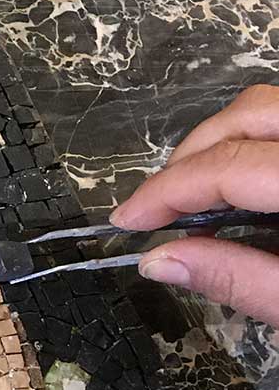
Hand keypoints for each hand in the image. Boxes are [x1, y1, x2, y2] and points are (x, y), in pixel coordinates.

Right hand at [110, 85, 278, 325]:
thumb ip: (238, 279)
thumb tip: (158, 262)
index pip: (227, 166)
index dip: (166, 192)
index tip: (125, 222)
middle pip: (247, 116)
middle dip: (189, 157)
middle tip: (156, 209)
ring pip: (269, 110)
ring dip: (222, 145)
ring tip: (198, 200)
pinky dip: (256, 147)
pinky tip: (246, 193)